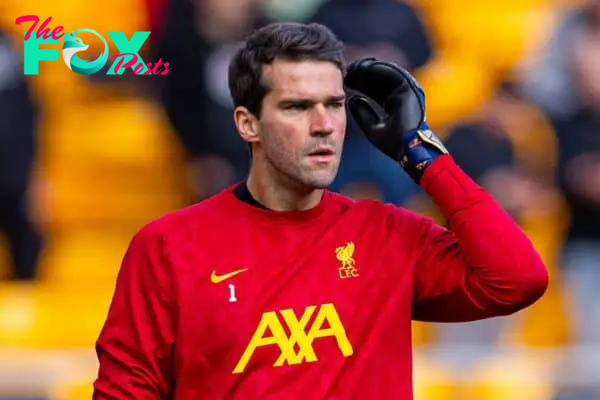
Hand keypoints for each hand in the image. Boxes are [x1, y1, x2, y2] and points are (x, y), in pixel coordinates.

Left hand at [344, 58, 447, 181]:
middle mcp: (401, 96)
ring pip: (386, 75)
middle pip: (379, 81)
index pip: (375, 91)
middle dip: (363, 75)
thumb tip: (352, 100)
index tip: (346, 81)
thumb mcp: (371, 128)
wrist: (407, 148)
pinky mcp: (409, 89)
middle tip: (348, 70)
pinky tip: (364, 67)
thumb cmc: (392, 143)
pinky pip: (393, 73)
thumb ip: (363, 114)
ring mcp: (407, 92)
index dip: (360, 85)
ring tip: (354, 66)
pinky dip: (379, 69)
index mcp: (393, 106)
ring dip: (370, 69)